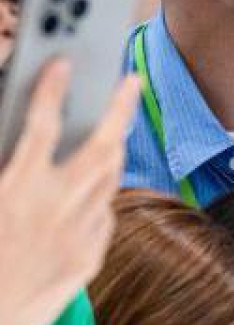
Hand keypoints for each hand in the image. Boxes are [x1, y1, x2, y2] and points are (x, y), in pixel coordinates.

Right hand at [0, 64, 140, 324]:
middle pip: (100, 147)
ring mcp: (79, 235)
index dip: (51, 91)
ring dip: (114, 148)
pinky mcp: (89, 260)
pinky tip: (97, 184)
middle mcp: (56, 209)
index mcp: (17, 189)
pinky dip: (101, 195)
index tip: (61, 64)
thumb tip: (23, 139)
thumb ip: (5, 167)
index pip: (41, 126)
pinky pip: (104, 216)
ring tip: (116, 126)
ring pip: (109, 179)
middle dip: (119, 110)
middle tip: (129, 81)